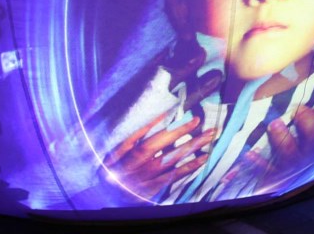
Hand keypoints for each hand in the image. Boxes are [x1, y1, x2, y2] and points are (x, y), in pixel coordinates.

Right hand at [102, 108, 217, 199]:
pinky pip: (172, 178)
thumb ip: (132, 140)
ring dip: (188, 147)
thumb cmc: (111, 173)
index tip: (172, 111)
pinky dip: (188, 168)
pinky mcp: (150, 192)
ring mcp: (140, 181)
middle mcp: (128, 168)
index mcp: (117, 156)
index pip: (137, 137)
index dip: (153, 124)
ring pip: (166, 161)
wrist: (105, 201)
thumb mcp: (112, 156)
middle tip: (197, 120)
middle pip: (154, 146)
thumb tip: (158, 120)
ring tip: (208, 136)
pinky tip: (202, 158)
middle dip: (176, 132)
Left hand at [232, 99, 313, 188]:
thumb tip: (299, 75)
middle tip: (298, 110)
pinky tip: (250, 154)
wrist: (291, 181)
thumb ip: (310, 108)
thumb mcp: (310, 127)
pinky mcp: (276, 178)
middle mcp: (311, 152)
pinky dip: (258, 163)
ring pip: (291, 154)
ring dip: (283, 139)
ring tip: (274, 124)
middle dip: (308, 121)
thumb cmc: (301, 143)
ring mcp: (294, 166)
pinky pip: (266, 171)